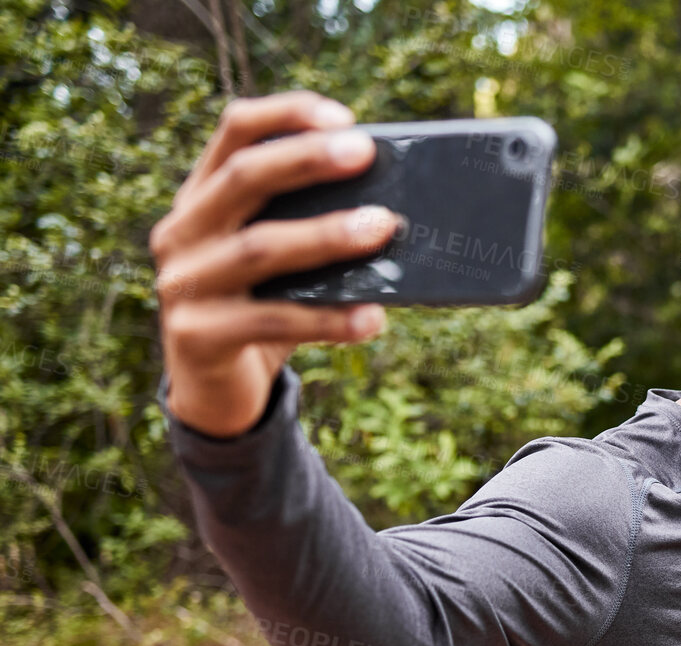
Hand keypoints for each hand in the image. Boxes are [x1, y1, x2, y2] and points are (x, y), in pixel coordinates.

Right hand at [150, 91, 399, 436]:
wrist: (215, 391)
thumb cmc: (262, 308)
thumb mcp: (280, 261)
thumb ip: (310, 228)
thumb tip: (395, 211)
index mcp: (201, 198)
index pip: (235, 133)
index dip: (286, 115)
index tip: (343, 117)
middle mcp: (182, 232)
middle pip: (242, 178)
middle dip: (306, 160)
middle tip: (366, 152)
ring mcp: (183, 284)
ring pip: (258, 249)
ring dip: (325, 235)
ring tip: (383, 227)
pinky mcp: (198, 336)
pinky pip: (273, 322)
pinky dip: (329, 319)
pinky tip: (373, 319)